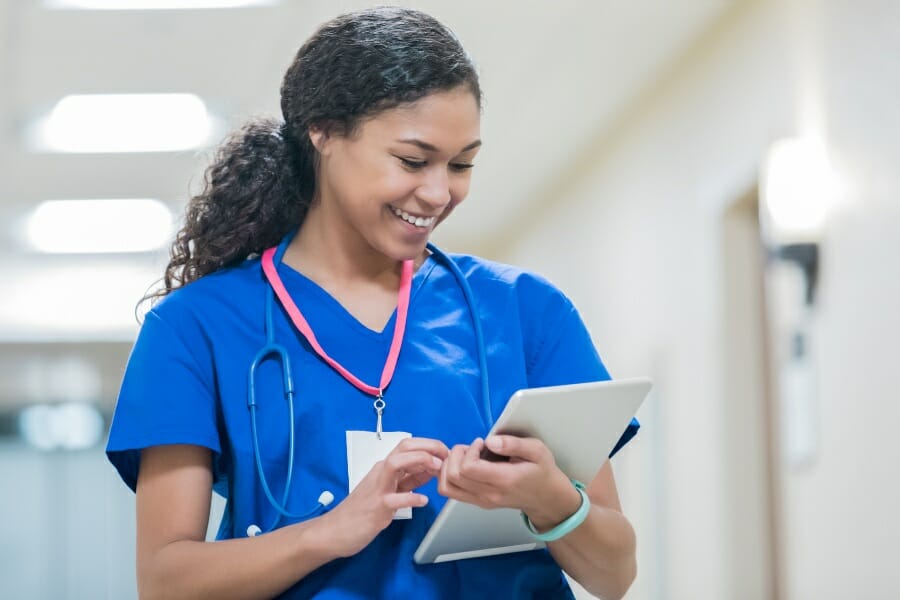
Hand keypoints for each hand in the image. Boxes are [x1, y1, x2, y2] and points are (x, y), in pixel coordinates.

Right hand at [322, 437, 448, 556]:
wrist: (335, 531)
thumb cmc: (362, 510)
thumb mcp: (390, 490)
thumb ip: (410, 479)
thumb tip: (432, 469)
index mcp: (385, 468)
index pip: (408, 445)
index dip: (430, 445)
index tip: (446, 453)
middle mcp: (380, 473)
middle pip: (404, 447)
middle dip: (429, 446)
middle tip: (446, 455)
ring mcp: (377, 489)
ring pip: (395, 464)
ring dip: (419, 461)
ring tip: (437, 467)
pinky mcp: (376, 508)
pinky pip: (394, 499)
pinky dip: (411, 498)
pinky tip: (423, 501)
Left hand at [437, 435, 581, 528]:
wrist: (546, 498)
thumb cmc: (542, 472)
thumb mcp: (537, 450)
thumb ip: (513, 444)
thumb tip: (490, 442)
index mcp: (503, 480)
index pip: (468, 468)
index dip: (469, 451)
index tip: (481, 443)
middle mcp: (489, 494)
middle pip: (453, 477)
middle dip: (456, 455)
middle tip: (472, 447)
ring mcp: (481, 501)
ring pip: (446, 487)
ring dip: (449, 466)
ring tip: (466, 456)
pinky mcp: (477, 502)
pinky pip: (451, 491)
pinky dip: (449, 475)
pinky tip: (464, 465)